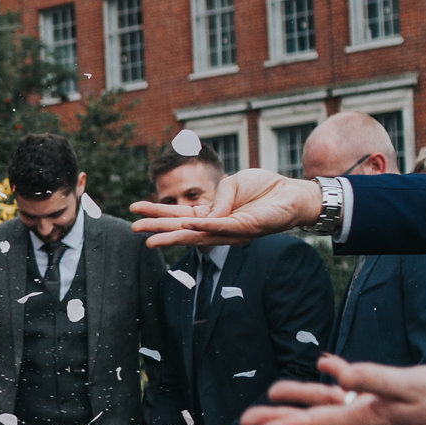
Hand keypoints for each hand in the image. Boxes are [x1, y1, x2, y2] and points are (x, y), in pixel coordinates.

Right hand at [131, 167, 319, 249]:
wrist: (292, 194)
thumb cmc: (264, 188)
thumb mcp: (233, 184)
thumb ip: (217, 198)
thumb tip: (204, 216)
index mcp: (210, 213)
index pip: (177, 214)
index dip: (156, 211)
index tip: (133, 209)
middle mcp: (216, 225)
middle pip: (180, 227)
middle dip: (156, 228)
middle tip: (133, 230)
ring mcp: (228, 230)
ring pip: (195, 234)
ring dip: (172, 236)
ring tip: (150, 240)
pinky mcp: (244, 228)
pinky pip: (219, 226)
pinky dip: (202, 225)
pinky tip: (186, 224)